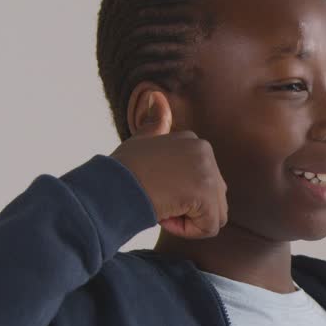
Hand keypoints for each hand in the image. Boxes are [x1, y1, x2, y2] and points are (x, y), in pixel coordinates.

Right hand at [109, 92, 228, 238]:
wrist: (112, 185)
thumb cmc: (122, 169)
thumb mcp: (141, 140)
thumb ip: (154, 123)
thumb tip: (156, 95)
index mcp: (194, 141)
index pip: (202, 182)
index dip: (178, 194)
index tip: (153, 188)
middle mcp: (205, 151)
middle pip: (213, 199)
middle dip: (187, 208)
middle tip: (158, 199)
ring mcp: (208, 171)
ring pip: (213, 215)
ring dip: (187, 220)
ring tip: (162, 205)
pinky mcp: (206, 193)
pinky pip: (209, 227)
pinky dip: (186, 230)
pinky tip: (165, 214)